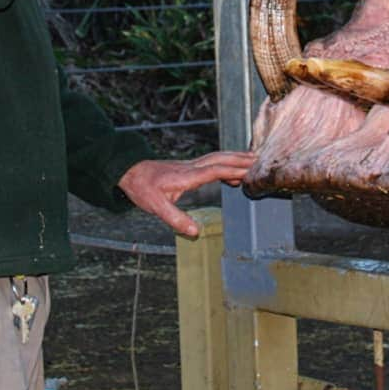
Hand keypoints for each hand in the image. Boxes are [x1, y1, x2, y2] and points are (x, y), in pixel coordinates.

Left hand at [117, 151, 255, 236]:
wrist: (129, 172)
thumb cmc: (142, 188)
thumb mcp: (156, 207)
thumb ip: (177, 219)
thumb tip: (196, 232)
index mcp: (187, 176)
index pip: (215, 170)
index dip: (233, 170)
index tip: (250, 171)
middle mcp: (191, 167)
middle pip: (220, 159)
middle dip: (240, 159)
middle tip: (259, 160)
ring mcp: (190, 166)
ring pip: (217, 157)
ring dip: (234, 158)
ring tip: (251, 160)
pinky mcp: (187, 167)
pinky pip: (211, 162)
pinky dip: (225, 163)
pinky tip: (229, 172)